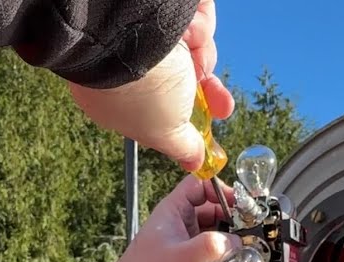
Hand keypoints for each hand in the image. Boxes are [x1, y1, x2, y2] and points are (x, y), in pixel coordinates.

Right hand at [68, 1, 234, 171]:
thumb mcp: (164, 130)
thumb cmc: (140, 87)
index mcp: (120, 98)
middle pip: (183, 80)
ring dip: (202, 55)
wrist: (131, 30)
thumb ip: (182, 147)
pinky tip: (191, 29)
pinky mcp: (164, 10)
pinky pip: (195, 20)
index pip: (160, 110)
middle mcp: (130, 65)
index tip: (208, 126)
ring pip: (193, 50)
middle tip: (222, 103)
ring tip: (192, 49)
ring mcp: (145, 35)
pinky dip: (200, 27)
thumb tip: (195, 165)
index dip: (188, 119)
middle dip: (207, 91)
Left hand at [110, 175, 237, 261]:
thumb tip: (236, 244)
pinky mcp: (194, 260)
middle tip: (248, 229)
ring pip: (218, 231)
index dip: (220, 189)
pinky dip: (227, 255)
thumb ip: (211, 247)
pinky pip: (216, 251)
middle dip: (233, 217)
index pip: (200, 185)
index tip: (239, 202)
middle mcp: (182, 223)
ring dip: (232, 238)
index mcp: (174, 211)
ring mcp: (188, 241)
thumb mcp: (180, 258)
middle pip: (215, 208)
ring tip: (244, 248)